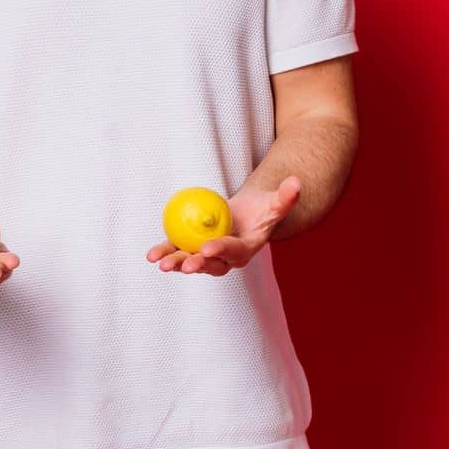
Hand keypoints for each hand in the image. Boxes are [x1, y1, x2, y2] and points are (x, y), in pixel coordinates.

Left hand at [145, 176, 301, 276]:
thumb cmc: (263, 209)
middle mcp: (226, 258)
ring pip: (191, 260)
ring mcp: (209, 255)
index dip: (221, 250)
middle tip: (183, 265)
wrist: (249, 216)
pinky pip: (180, 250)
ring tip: (160, 263)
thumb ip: (285, 197)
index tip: (207, 248)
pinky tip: (152, 255)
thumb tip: (296, 183)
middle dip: (196, 266)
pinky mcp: (195, 248)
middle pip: (210, 264)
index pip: (233, 251)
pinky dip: (166, 251)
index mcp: (246, 249)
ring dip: (175, 263)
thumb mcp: (275, 202)